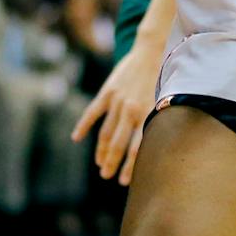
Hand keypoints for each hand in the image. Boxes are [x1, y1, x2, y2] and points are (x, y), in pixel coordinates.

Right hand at [71, 44, 160, 184]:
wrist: (148, 54)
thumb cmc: (157, 81)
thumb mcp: (159, 102)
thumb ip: (150, 122)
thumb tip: (146, 145)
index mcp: (146, 114)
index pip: (135, 147)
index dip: (128, 166)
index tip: (123, 181)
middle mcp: (131, 110)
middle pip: (117, 143)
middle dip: (112, 163)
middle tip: (107, 176)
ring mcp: (117, 102)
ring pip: (105, 132)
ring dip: (101, 150)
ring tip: (99, 163)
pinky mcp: (107, 93)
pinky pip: (93, 113)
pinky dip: (83, 125)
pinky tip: (76, 138)